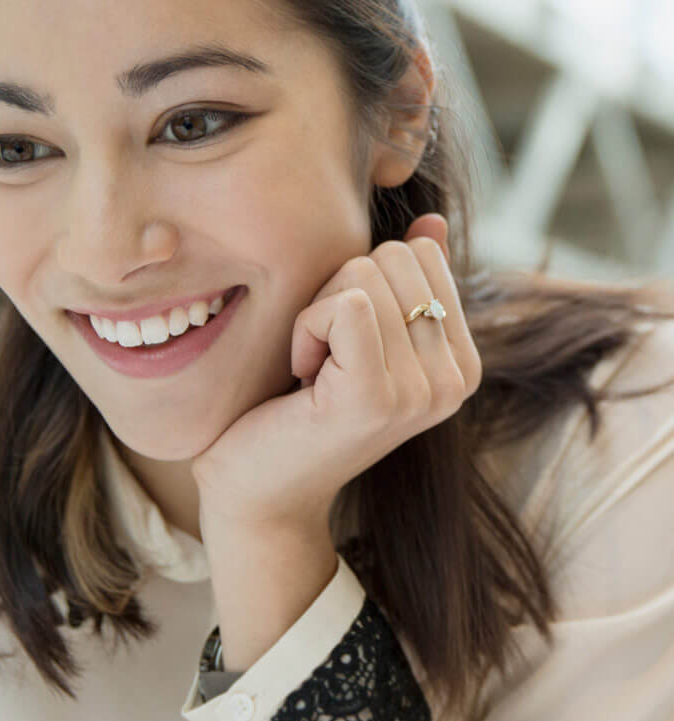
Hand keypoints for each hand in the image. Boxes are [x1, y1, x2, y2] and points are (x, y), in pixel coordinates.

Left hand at [191, 214, 482, 541]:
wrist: (258, 496)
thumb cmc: (295, 416)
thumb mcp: (358, 343)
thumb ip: (401, 287)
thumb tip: (431, 224)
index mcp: (462, 363)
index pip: (421, 254)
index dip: (360, 286)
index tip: (341, 348)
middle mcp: (455, 380)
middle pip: (394, 257)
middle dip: (337, 295)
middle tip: (321, 362)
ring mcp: (420, 391)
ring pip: (364, 274)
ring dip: (316, 316)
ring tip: (312, 376)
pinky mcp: (374, 396)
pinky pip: (343, 305)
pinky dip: (304, 330)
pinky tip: (300, 380)